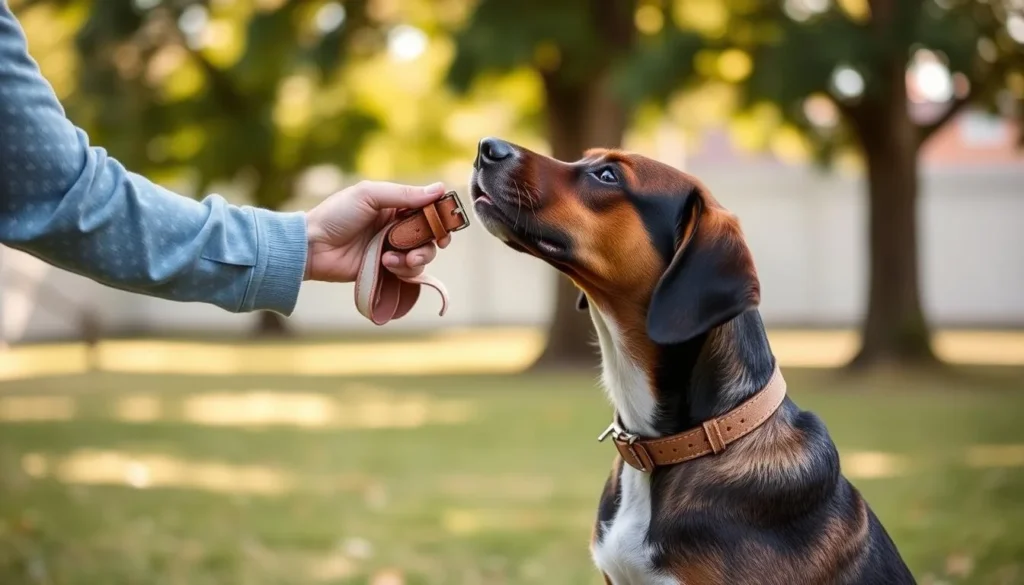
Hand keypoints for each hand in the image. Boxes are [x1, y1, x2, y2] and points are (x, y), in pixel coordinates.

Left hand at [303, 181, 451, 282]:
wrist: (313, 247)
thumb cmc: (337, 215)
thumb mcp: (369, 195)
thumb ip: (404, 194)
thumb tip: (439, 189)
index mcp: (394, 205)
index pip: (427, 208)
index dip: (440, 216)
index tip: (446, 223)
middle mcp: (397, 227)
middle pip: (430, 234)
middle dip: (434, 240)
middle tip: (438, 244)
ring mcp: (392, 249)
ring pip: (423, 255)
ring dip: (418, 257)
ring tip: (397, 258)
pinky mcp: (386, 269)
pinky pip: (409, 272)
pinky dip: (404, 270)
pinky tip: (387, 265)